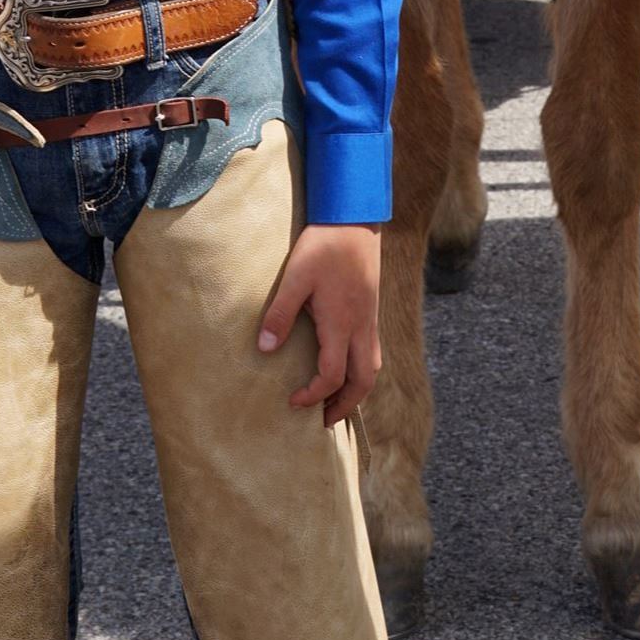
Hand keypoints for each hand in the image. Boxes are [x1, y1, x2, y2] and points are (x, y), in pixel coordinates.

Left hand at [257, 223, 380, 425]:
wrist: (355, 218)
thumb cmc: (324, 245)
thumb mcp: (295, 276)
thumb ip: (280, 313)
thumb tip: (265, 349)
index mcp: (342, 324)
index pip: (332, 376)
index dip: (314, 396)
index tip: (293, 402)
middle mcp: (361, 327)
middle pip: (363, 381)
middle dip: (346, 406)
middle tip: (324, 420)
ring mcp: (370, 318)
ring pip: (373, 367)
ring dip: (357, 389)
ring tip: (336, 400)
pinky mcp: (372, 309)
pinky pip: (373, 351)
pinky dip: (362, 370)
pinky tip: (346, 365)